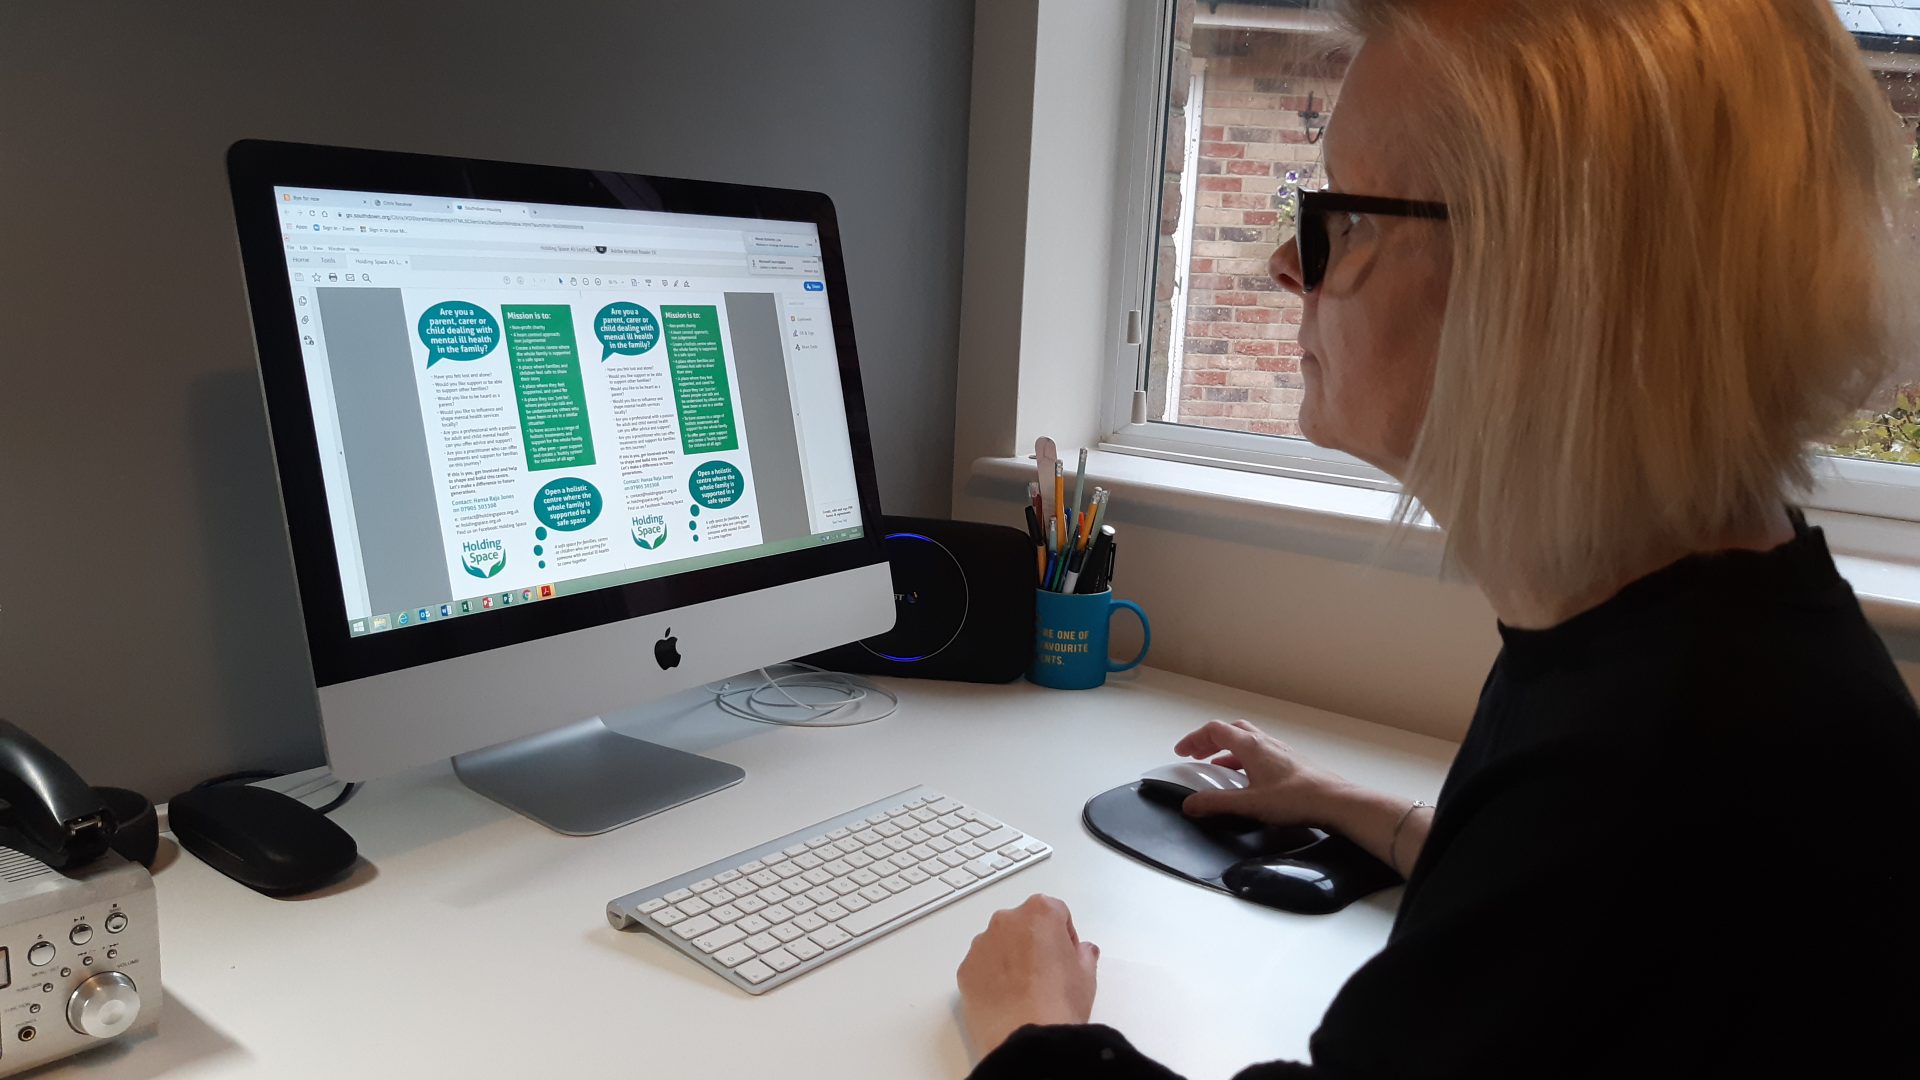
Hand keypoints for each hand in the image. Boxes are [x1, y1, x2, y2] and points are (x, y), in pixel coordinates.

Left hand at [956, 894, 1098, 1056]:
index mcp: (1040, 912)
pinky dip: (991, 977)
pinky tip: (1006, 1000)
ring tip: (1024, 991)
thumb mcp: (1086, 976)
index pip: (1056, 913)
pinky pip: (981, 966)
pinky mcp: (965, 969)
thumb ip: (1084, 955)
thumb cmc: (1059, 1003)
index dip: (1064, 936)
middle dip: (1034, 943)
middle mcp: (1006, 920)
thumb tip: (1082, 952)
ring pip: (999, 944)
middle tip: (1046, 975)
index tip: (1067, 957)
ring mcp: (981, 944)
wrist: (1026, 1039)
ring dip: (1010, 958)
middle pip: (1024, 925)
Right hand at [1173, 718, 1353, 826]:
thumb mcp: (1249, 804)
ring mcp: (1279, 750)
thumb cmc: (1296, 799)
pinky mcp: (1290, 762)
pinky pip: (1260, 751)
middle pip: (1230, 730)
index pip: (1214, 730)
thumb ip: (1217, 803)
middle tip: (1196, 754)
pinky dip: (1244, 758)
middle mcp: (1265, 742)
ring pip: (1247, 739)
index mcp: (1250, 746)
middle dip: (1209, 740)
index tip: (1182, 752)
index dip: (1194, 739)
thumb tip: (1190, 804)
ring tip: (1217, 765)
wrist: (1335, 802)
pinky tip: (1246, 778)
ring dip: (1227, 748)